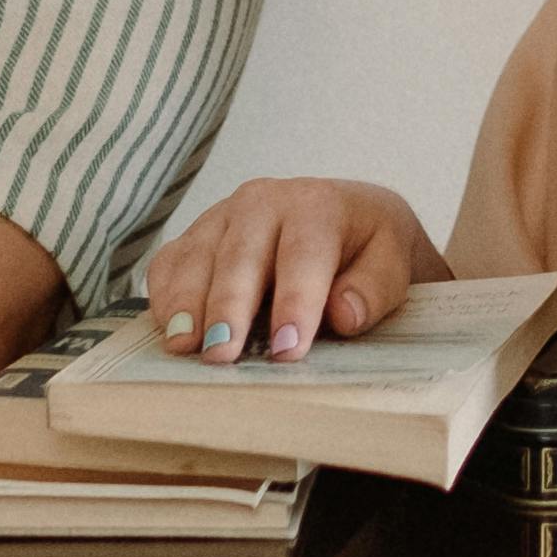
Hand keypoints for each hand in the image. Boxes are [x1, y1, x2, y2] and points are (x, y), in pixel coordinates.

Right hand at [137, 177, 439, 365]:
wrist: (345, 220)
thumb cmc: (367, 248)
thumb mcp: (391, 262)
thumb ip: (375, 288)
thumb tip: (344, 313)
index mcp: (318, 205)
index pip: (304, 254)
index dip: (296, 302)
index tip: (288, 348)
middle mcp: (264, 201)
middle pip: (241, 255)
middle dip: (230, 307)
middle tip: (222, 354)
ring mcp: (222, 216)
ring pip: (198, 257)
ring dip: (188, 303)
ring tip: (185, 347)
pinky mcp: (195, 237)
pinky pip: (169, 262)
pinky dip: (164, 296)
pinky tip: (168, 330)